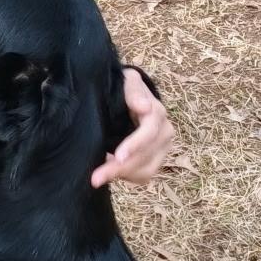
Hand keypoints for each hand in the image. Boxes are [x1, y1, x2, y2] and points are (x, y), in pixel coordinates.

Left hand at [91, 67, 176, 188]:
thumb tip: (145, 107)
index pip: (150, 132)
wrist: (127, 99)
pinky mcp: (155, 161)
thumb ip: (133, 92)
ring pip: (146, 171)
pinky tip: (108, 171)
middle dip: (120, 169)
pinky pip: (143, 177)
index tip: (118, 156)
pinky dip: (125, 177)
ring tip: (98, 175)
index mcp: (157, 114)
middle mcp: (164, 133)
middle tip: (95, 178)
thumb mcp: (128, 82)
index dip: (135, 145)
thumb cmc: (125, 89)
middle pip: (146, 157)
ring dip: (121, 176)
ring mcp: (162, 149)